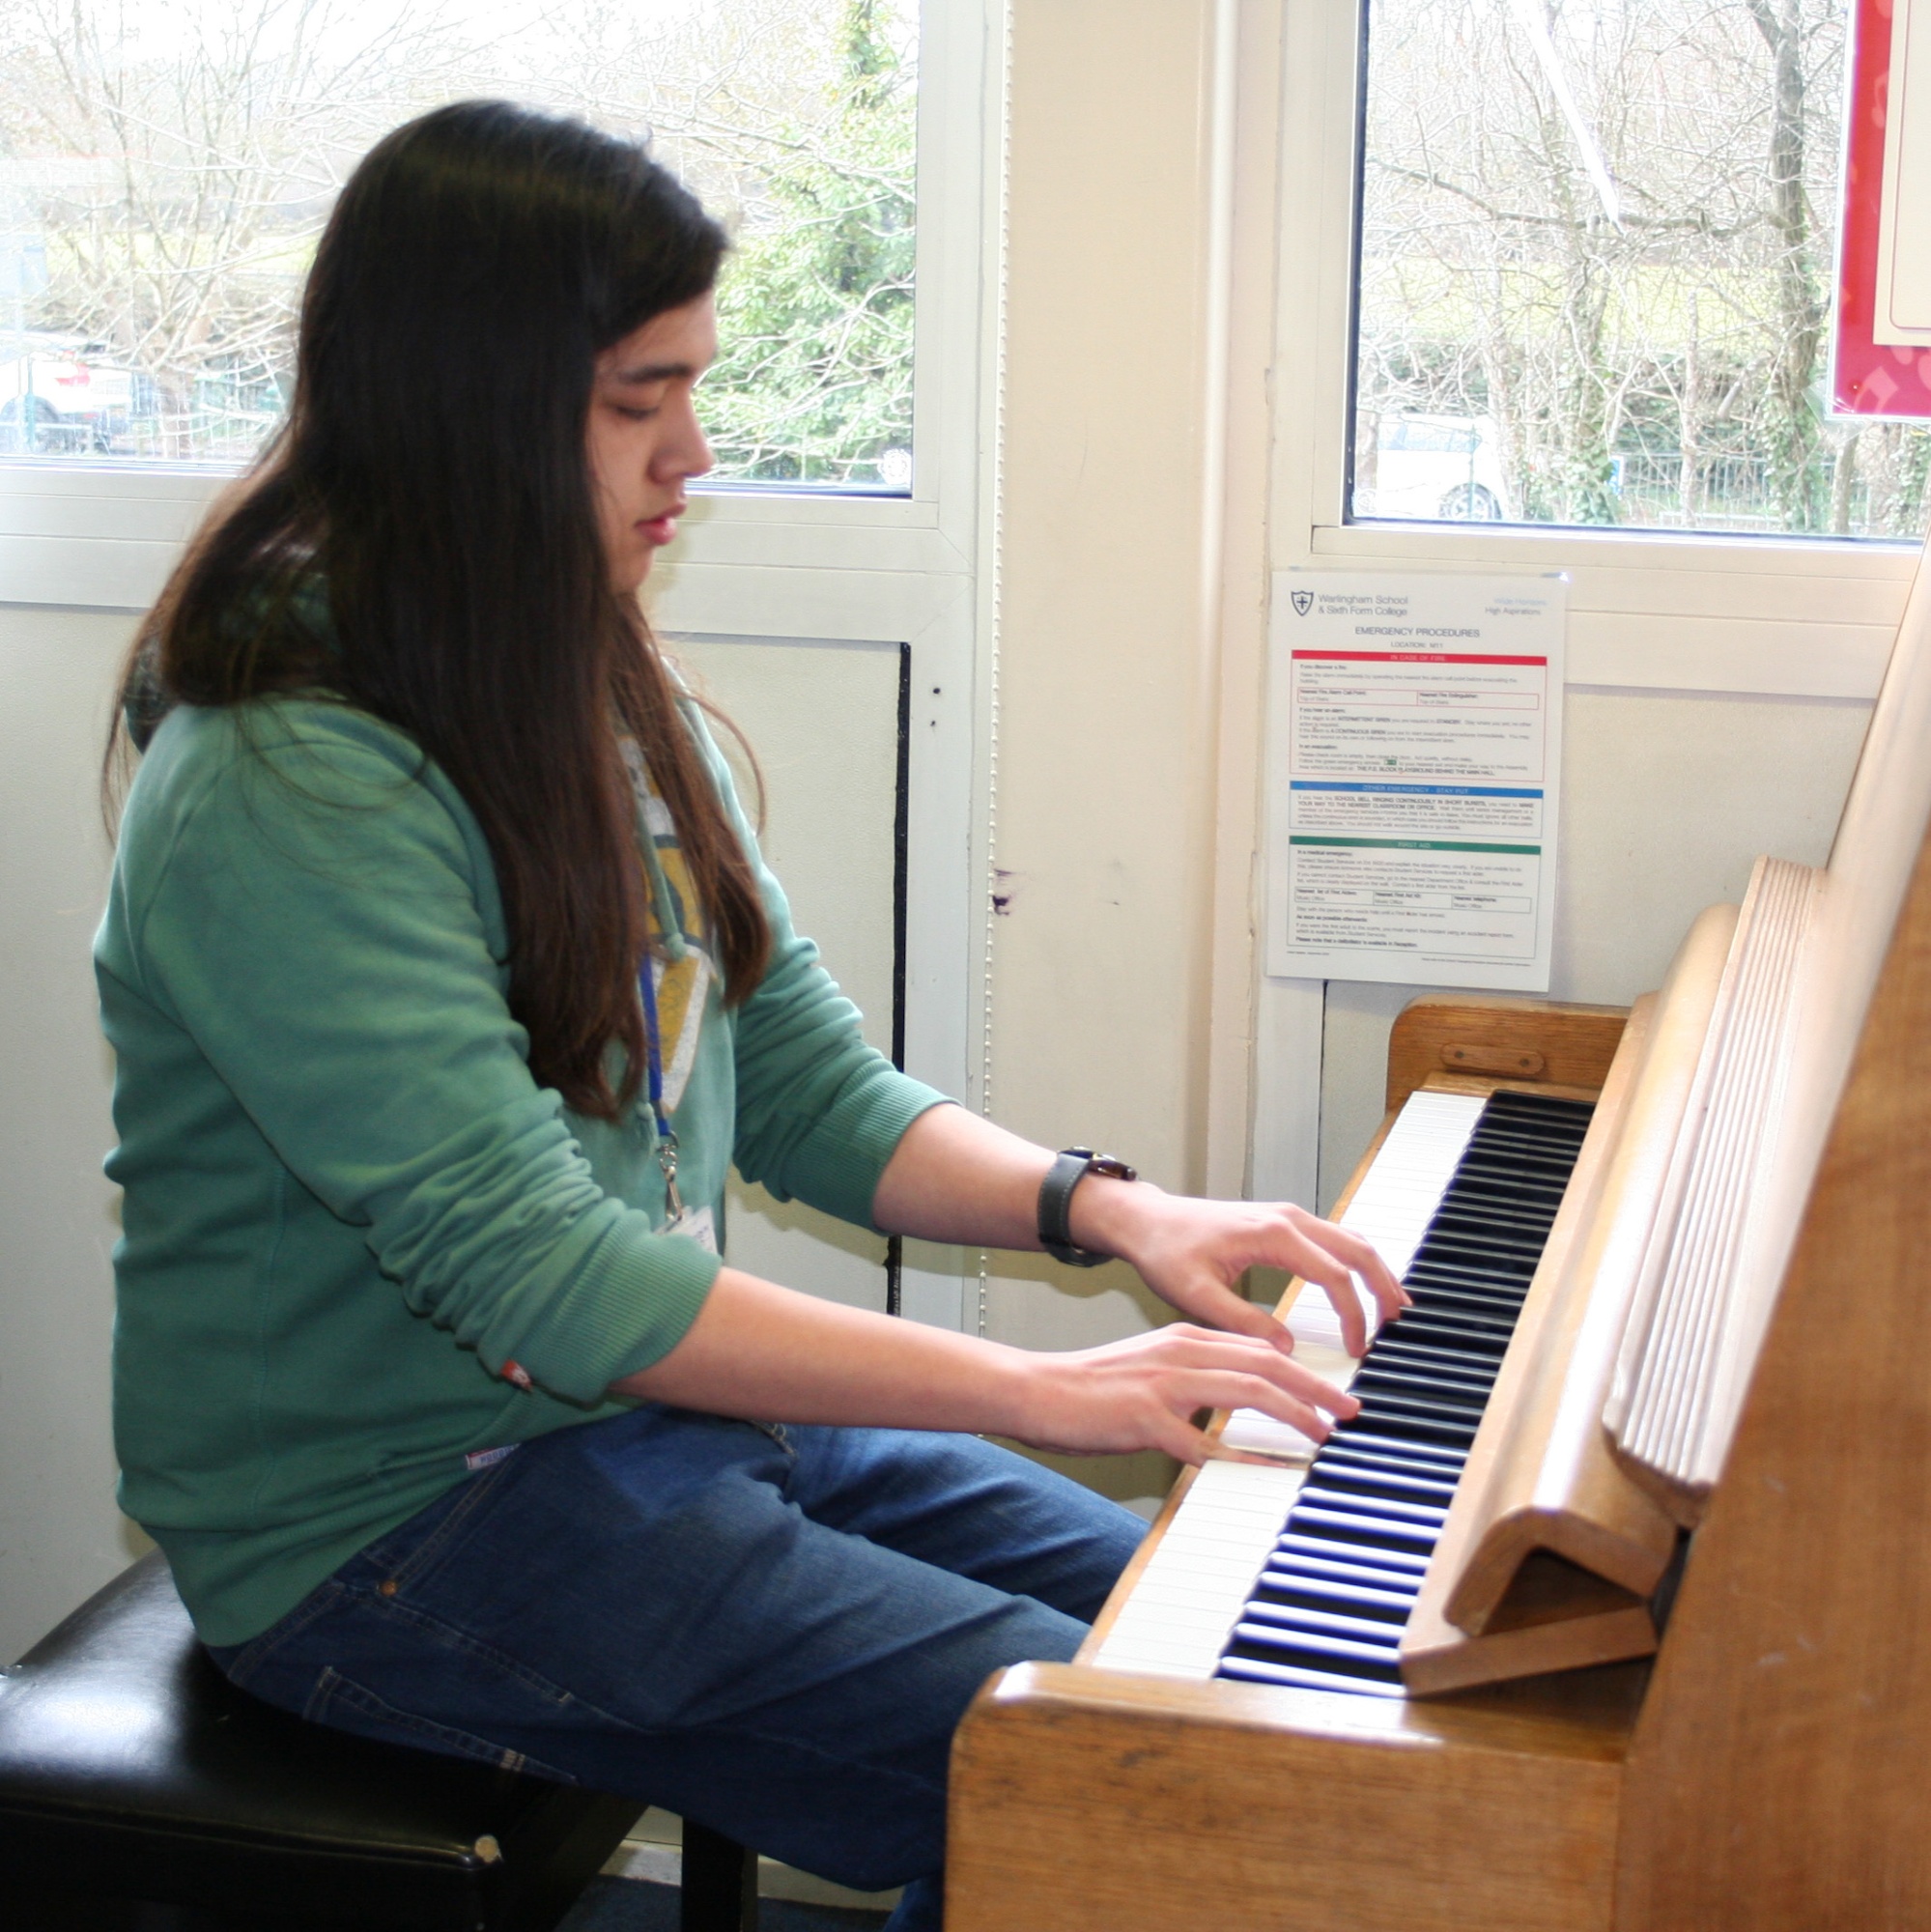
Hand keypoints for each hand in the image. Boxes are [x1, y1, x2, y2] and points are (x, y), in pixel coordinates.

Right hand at [1003, 1322, 1360, 1462]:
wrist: (1038, 1390)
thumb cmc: (1092, 1387)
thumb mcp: (1151, 1366)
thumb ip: (1194, 1376)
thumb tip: (1239, 1399)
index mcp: (1184, 1339)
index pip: (1259, 1347)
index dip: (1302, 1370)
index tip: (1332, 1391)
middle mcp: (1181, 1354)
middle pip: (1265, 1364)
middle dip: (1314, 1388)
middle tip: (1347, 1410)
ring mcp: (1165, 1386)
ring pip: (1248, 1393)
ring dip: (1293, 1415)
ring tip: (1322, 1435)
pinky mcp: (1147, 1420)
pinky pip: (1206, 1443)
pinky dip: (1243, 1457)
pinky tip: (1267, 1471)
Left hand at [1069, 1181, 1407, 1358]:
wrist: (1147, 1222)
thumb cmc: (1166, 1253)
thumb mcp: (1196, 1295)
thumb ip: (1243, 1322)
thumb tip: (1286, 1350)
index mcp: (1272, 1235)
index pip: (1333, 1275)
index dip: (1353, 1314)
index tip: (1357, 1348)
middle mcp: (1287, 1219)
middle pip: (1356, 1249)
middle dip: (1383, 1287)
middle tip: (1398, 1326)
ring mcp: (1287, 1217)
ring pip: (1350, 1239)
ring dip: (1375, 1272)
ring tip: (1393, 1309)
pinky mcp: (1282, 1223)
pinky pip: (1333, 1239)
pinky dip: (1356, 1262)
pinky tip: (1362, 1286)